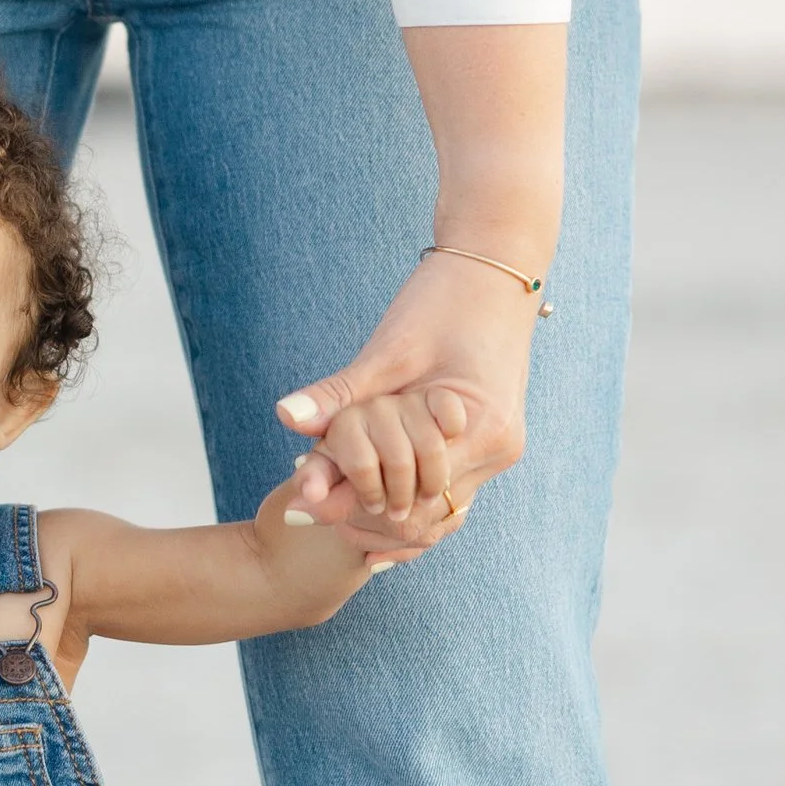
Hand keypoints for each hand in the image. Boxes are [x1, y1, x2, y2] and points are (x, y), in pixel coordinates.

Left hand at [275, 250, 538, 556]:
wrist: (494, 270)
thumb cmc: (443, 301)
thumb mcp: (388, 352)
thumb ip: (341, 394)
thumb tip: (284, 418)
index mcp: (480, 429)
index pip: (410, 495)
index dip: (352, 503)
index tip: (301, 501)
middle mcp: (498, 450)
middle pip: (423, 516)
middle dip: (365, 511)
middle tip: (307, 504)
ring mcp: (500, 449)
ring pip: (435, 508)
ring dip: (386, 501)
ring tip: (331, 494)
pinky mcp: (492, 442)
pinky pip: (444, 484)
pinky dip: (406, 485)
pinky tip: (365, 480)